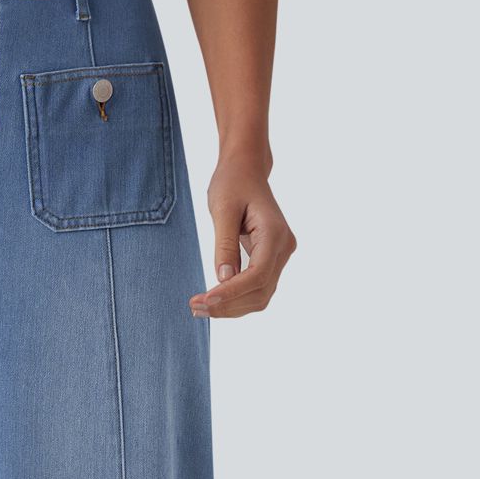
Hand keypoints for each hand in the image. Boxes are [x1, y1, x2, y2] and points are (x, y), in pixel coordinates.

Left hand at [190, 159, 295, 319]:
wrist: (246, 170)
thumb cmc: (232, 183)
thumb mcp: (222, 210)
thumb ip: (224, 245)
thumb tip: (223, 280)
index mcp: (275, 233)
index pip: (257, 275)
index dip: (232, 292)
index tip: (205, 299)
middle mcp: (284, 247)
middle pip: (260, 291)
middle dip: (228, 305)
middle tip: (195, 307)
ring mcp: (281, 255)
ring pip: (260, 296)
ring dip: (231, 308)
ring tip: (200, 308)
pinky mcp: (272, 259)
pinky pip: (257, 288)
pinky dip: (236, 299)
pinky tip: (213, 301)